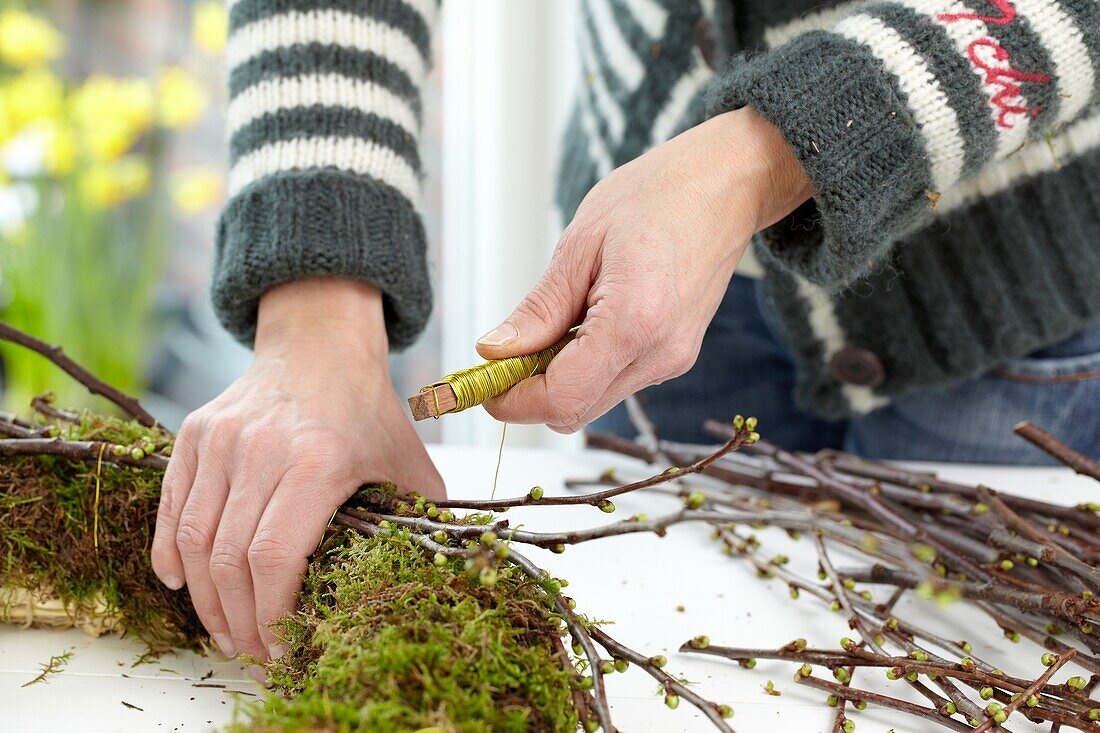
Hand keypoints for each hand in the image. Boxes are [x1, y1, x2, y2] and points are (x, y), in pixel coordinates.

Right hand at [151, 278, 443, 668]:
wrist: (321, 346)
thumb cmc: (369, 413)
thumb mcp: (408, 461)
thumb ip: (422, 518)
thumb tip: (433, 576)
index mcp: (318, 461)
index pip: (275, 558)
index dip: (271, 615)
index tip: (282, 650)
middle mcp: (262, 449)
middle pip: (229, 559)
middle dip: (238, 620)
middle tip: (251, 652)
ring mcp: (221, 440)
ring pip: (194, 539)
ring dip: (203, 598)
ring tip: (223, 630)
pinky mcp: (194, 434)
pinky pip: (170, 506)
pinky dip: (169, 551)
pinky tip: (180, 583)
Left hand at [476, 107, 810, 431]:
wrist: (728, 185)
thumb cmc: (658, 196)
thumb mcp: (580, 243)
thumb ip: (539, 309)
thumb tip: (494, 353)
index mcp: (634, 322)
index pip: (560, 398)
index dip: (512, 400)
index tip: (482, 382)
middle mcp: (660, 354)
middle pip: (574, 411)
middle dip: (529, 392)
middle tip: (505, 352)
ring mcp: (674, 359)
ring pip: (594, 401)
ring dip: (558, 379)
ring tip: (550, 324)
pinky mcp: (677, 355)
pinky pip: (616, 381)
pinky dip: (586, 367)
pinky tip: (582, 323)